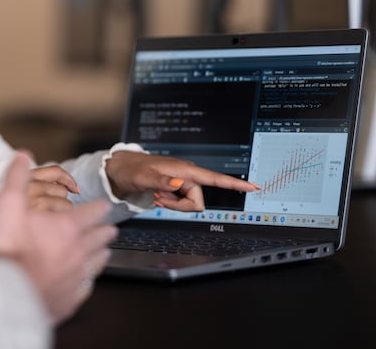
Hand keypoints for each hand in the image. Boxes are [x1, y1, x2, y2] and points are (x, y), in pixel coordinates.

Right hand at [0, 152, 116, 323]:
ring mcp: (75, 278)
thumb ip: (17, 178)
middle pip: (100, 238)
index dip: (99, 206)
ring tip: (104, 252)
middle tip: (109, 229)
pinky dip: (87, 281)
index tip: (104, 205)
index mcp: (67, 227)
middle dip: (104, 231)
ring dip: (101, 254)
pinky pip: (85, 287)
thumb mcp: (7, 205)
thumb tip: (24, 156)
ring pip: (97, 263)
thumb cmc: (7, 249)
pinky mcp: (69, 300)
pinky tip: (85, 281)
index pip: (93, 212)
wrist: (2, 293)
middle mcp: (78, 252)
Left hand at [104, 150, 259, 211]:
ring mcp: (183, 182)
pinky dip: (170, 203)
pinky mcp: (178, 187)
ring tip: (157, 194)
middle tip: (159, 198)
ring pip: (190, 204)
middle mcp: (187, 175)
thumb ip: (161, 182)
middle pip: (198, 201)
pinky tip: (158, 196)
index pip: (214, 178)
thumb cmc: (132, 170)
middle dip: (179, 206)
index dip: (234, 183)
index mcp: (184, 170)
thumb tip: (179, 184)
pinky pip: (182, 203)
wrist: (122, 169)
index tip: (254, 187)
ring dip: (173, 204)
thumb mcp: (143, 178)